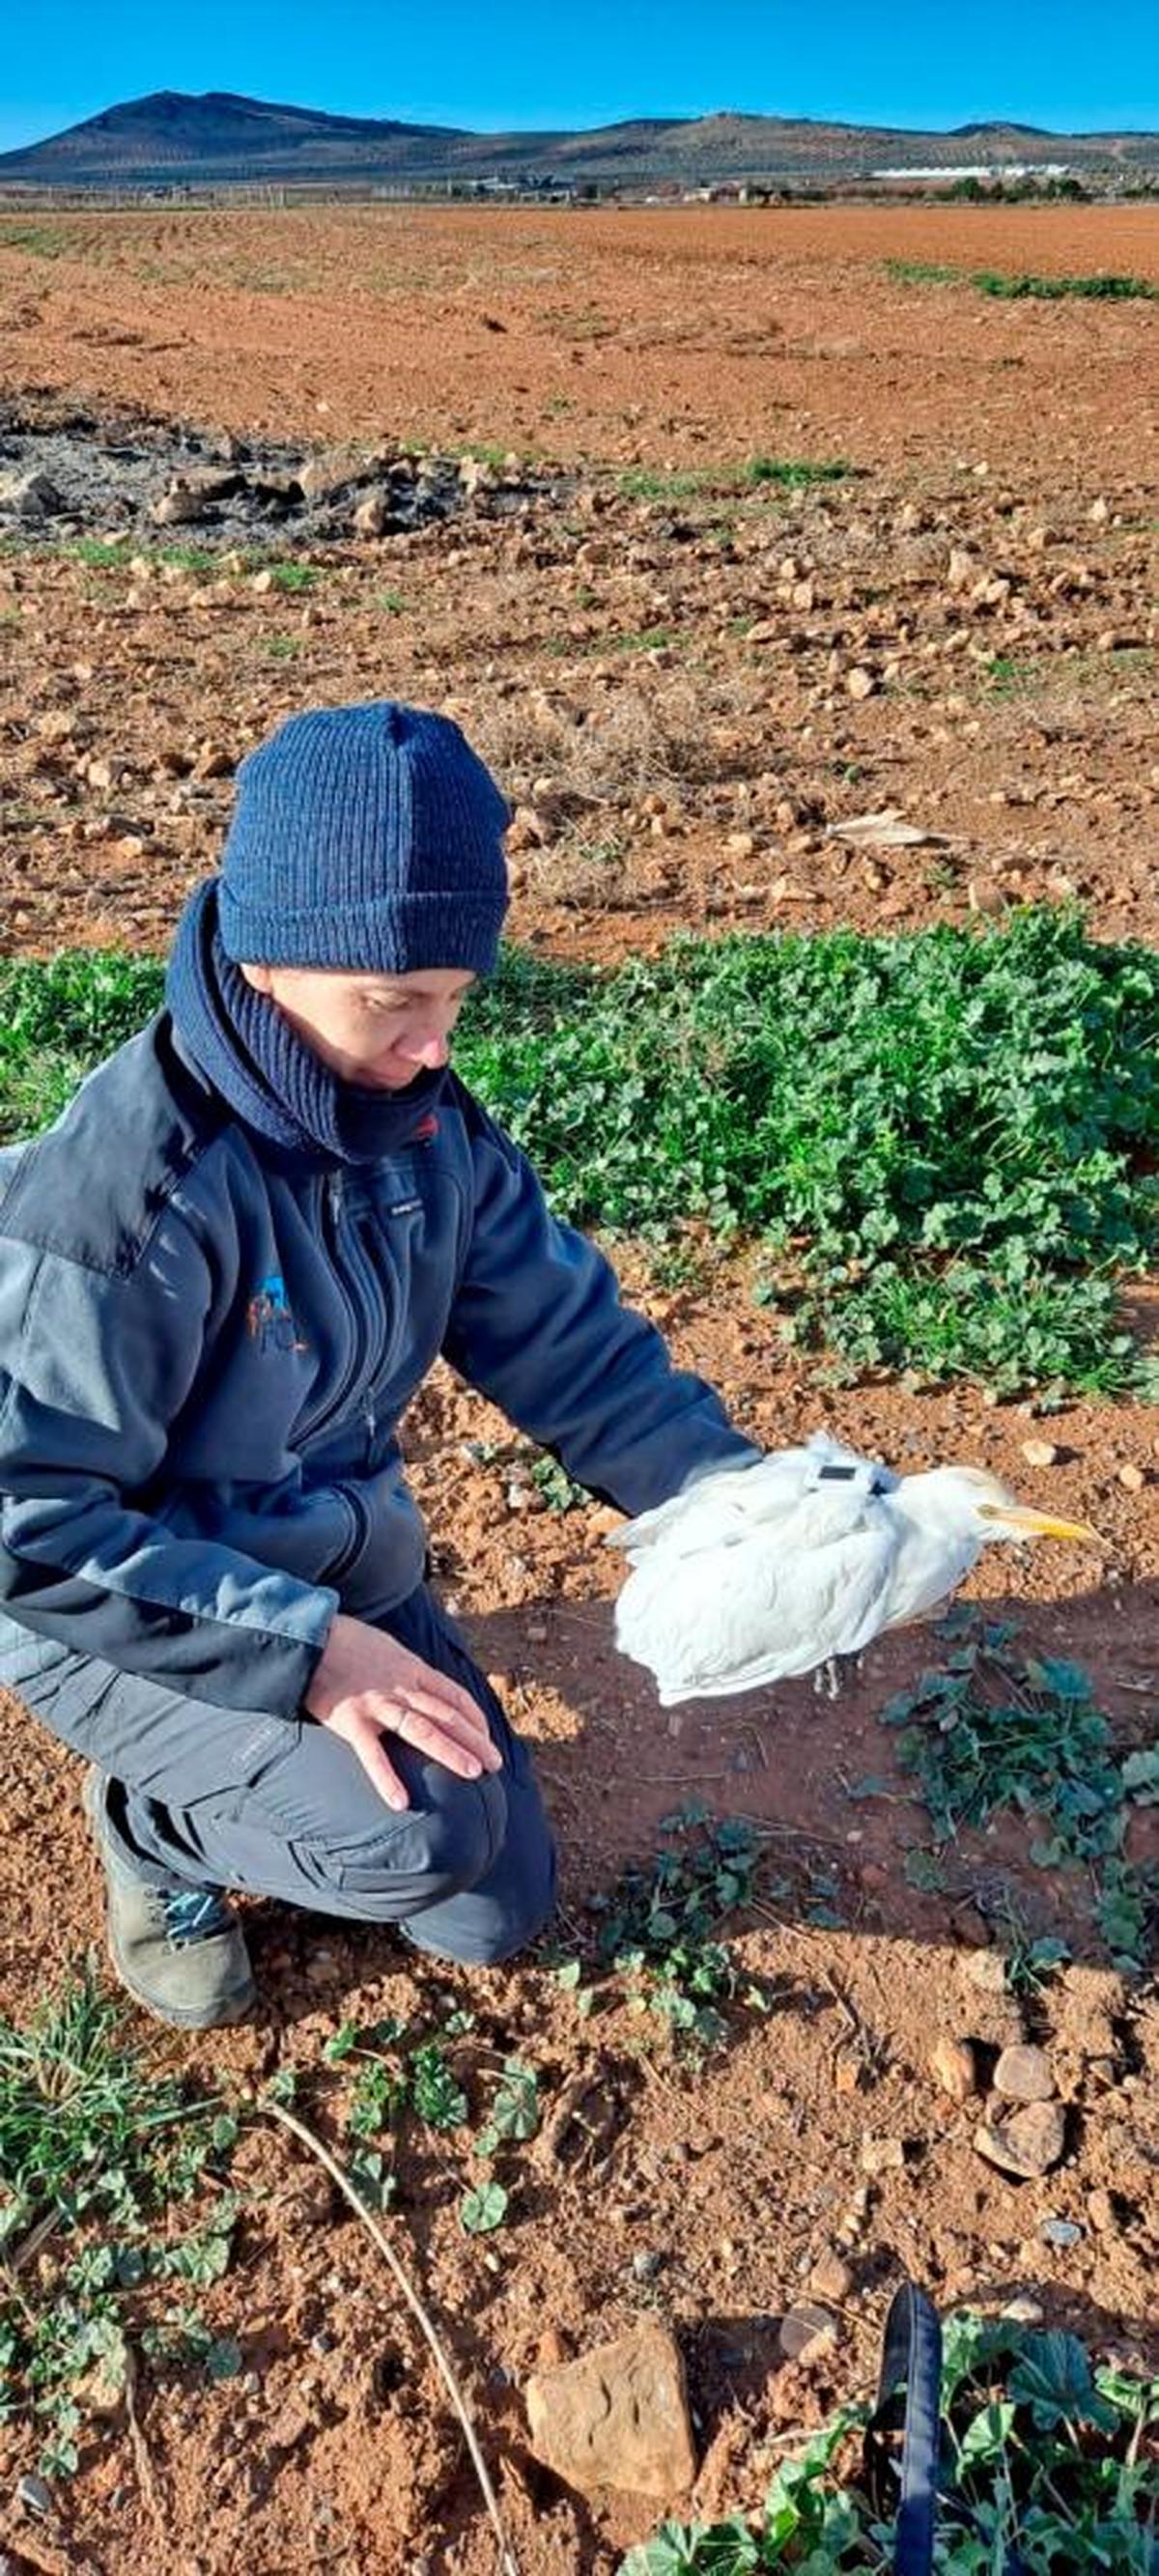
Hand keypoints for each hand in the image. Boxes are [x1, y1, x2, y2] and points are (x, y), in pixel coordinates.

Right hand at [304, 1612, 500, 1813]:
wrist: (307, 1635)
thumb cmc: (343, 1641)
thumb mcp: (385, 1646)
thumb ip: (403, 1668)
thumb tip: (417, 1683)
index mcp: (410, 1668)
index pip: (454, 1694)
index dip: (474, 1718)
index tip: (486, 1736)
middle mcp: (400, 1685)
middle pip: (447, 1713)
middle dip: (475, 1739)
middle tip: (496, 1763)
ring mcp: (377, 1703)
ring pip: (422, 1729)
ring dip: (450, 1751)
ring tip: (474, 1773)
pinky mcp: (350, 1720)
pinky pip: (371, 1753)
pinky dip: (386, 1778)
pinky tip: (401, 1802)